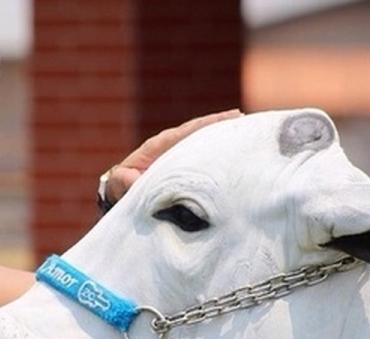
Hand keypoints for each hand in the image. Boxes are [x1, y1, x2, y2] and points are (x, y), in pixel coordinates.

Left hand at [105, 109, 241, 203]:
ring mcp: (178, 154)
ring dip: (223, 138)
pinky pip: (202, 156)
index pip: (188, 131)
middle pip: (201, 132)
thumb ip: (124, 181)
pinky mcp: (182, 164)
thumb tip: (132, 181)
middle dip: (223, 126)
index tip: (232, 117)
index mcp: (158, 146)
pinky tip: (236, 155)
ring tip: (248, 134)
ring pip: (203, 143)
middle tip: (249, 121)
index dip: (209, 124)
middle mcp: (171, 146)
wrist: (120, 190)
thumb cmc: (121, 185)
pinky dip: (217, 153)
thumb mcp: (119, 182)